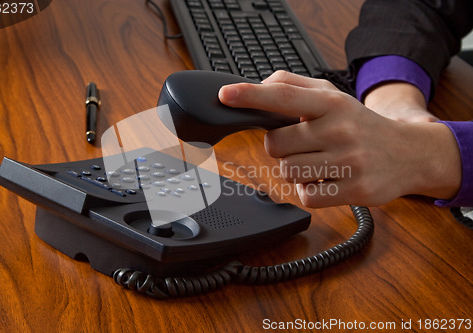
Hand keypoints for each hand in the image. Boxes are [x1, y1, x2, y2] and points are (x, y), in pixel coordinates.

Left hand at [218, 71, 460, 207]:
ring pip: (288, 171)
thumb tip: (260, 85)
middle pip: (276, 144)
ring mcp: (349, 162)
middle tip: (303, 143)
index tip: (226, 94)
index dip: (252, 95)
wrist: (408, 154)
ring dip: (296, 169)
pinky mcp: (355, 191)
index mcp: (332, 103)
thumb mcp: (333, 97)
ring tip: (319, 161)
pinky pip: (306, 195)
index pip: (285, 96)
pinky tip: (327, 180)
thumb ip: (294, 86)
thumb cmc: (360, 125)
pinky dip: (309, 189)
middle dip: (281, 146)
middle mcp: (341, 129)